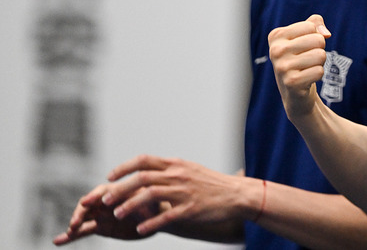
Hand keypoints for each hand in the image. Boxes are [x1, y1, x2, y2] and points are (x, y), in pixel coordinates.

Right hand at [53, 182, 158, 244]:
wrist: (156, 216)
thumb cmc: (156, 203)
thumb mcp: (152, 202)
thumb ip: (145, 203)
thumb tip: (144, 206)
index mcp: (117, 191)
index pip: (101, 192)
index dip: (93, 197)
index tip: (85, 203)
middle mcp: (105, 201)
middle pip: (87, 205)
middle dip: (80, 213)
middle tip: (75, 224)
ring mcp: (101, 214)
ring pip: (83, 218)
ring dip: (74, 224)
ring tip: (70, 232)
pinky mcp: (100, 227)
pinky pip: (83, 231)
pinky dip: (71, 237)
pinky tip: (57, 241)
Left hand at [58, 154, 251, 241]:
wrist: (237, 194)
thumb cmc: (212, 183)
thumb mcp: (190, 170)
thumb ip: (169, 170)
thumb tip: (146, 171)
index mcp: (176, 164)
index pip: (143, 161)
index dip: (123, 168)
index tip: (110, 178)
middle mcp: (178, 175)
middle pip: (142, 178)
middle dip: (120, 190)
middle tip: (106, 201)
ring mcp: (185, 192)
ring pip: (150, 196)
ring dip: (130, 206)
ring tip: (117, 216)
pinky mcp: (191, 209)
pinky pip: (166, 216)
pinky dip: (150, 223)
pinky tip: (139, 230)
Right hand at [268, 15, 330, 118]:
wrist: (294, 92)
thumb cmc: (301, 57)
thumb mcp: (306, 35)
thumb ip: (316, 23)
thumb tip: (326, 33)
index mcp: (276, 36)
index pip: (310, 26)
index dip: (314, 36)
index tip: (303, 47)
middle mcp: (275, 51)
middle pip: (318, 40)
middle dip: (319, 50)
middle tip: (307, 59)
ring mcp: (282, 67)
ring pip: (321, 55)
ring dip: (319, 63)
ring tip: (307, 69)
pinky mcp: (291, 83)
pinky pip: (319, 71)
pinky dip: (318, 75)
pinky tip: (306, 79)